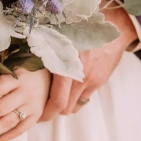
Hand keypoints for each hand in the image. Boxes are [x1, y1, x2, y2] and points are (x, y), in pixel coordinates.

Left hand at [0, 68, 51, 140]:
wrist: (53, 75)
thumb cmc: (28, 71)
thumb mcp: (15, 67)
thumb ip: (0, 76)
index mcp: (18, 77)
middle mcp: (26, 92)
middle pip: (1, 107)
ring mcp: (32, 105)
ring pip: (9, 121)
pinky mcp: (37, 115)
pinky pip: (21, 129)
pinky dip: (8, 136)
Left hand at [40, 6, 136, 120]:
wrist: (113, 25)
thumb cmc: (81, 26)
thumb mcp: (61, 37)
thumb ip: (47, 52)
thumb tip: (27, 65)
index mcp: (68, 65)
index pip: (58, 100)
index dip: (46, 113)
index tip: (37, 115)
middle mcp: (80, 76)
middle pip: (66, 108)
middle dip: (54, 111)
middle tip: (42, 109)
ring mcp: (92, 79)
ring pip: (76, 104)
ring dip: (66, 105)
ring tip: (56, 99)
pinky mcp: (100, 80)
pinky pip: (85, 97)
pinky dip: (77, 97)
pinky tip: (71, 89)